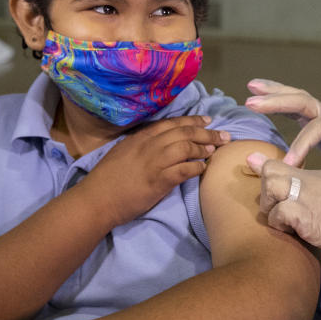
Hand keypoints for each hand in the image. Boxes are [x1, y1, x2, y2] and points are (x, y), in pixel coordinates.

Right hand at [84, 115, 230, 226]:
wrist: (97, 199)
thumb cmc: (107, 178)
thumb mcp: (123, 152)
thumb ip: (141, 144)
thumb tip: (159, 141)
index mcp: (141, 137)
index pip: (172, 123)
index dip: (192, 120)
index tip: (207, 120)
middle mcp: (149, 145)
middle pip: (184, 132)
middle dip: (206, 132)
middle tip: (223, 135)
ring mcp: (154, 162)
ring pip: (186, 147)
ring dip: (204, 148)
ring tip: (215, 150)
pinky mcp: (159, 180)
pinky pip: (184, 169)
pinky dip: (197, 167)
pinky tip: (203, 168)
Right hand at [244, 79, 320, 194]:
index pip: (315, 127)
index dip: (300, 143)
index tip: (288, 163)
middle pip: (301, 101)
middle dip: (276, 101)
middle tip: (250, 102)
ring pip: (296, 100)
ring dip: (274, 93)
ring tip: (250, 87)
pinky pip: (296, 111)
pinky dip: (279, 104)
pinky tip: (264, 102)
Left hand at [246, 152, 320, 274]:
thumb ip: (317, 197)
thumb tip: (299, 207)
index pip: (284, 166)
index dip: (270, 178)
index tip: (269, 193)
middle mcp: (312, 180)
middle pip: (270, 170)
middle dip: (265, 192)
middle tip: (275, 211)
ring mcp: (308, 196)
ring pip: (270, 185)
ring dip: (269, 207)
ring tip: (282, 222)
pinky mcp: (306, 215)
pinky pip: (277, 214)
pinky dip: (278, 225)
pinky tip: (292, 233)